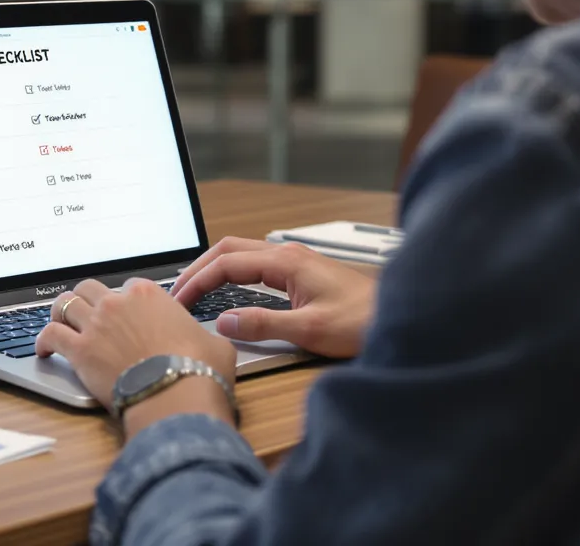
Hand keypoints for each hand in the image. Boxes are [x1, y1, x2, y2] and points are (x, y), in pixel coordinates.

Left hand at [37, 279, 236, 427]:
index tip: (123, 314)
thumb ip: (204, 335)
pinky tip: (44, 350)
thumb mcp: (214, 343)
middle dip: (85, 299)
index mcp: (148, 294)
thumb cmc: (199, 369)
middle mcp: (117, 303)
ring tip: (58, 323)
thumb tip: (210, 343)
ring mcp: (95, 325)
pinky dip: (43, 340)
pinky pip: (50, 334)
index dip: (124, 300)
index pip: (127, 286)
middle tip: (85, 313)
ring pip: (64, 304)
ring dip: (59, 312)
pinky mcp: (79, 350)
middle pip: (89, 288)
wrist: (176, 393)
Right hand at [171, 238, 375, 358]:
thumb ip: (263, 324)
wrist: (402, 318)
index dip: (197, 282)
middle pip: (229, 250)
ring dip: (214, 269)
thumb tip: (223, 321)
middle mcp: (288, 255)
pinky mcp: (302, 274)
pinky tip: (228, 291)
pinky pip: (256, 265)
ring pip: (242, 255)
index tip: (179, 302)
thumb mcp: (309, 329)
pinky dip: (232, 274)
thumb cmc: (364, 322)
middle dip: (199, 269)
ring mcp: (296, 262)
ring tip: (194, 290)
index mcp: (286, 262)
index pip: (226, 263)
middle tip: (177, 293)